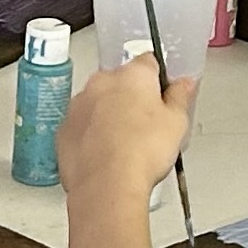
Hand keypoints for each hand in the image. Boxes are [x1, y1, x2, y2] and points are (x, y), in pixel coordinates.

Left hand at [59, 63, 197, 195]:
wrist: (107, 185)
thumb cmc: (141, 152)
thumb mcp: (177, 123)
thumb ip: (179, 97)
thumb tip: (183, 85)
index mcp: (133, 75)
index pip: (149, 62)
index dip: (159, 80)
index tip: (164, 96)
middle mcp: (102, 83)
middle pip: (121, 82)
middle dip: (132, 98)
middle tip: (148, 125)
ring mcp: (79, 105)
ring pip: (98, 103)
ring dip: (109, 115)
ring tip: (127, 144)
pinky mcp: (64, 129)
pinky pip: (82, 125)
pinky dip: (92, 135)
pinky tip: (106, 155)